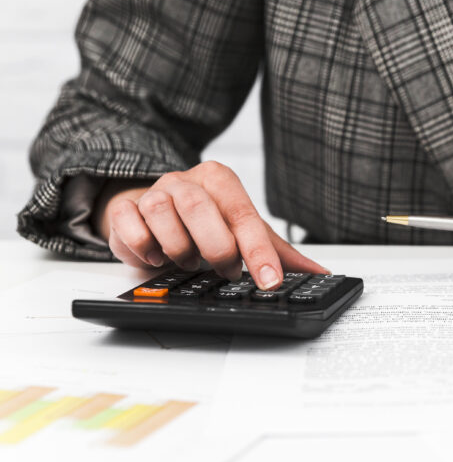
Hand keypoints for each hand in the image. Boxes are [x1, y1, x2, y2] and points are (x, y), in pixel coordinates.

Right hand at [93, 161, 326, 288]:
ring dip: (178, 249)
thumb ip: (278, 252)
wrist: (152, 211)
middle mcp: (187, 182)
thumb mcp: (242, 232)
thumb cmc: (205, 222)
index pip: (244, 215)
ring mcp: (153, 192)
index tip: (270, 280)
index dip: (259, 251)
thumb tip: (319, 273)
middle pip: (200, 209)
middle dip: (216, 249)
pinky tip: (155, 257)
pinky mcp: (124, 208)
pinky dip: (143, 247)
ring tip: (187, 261)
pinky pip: (129, 224)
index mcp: (221, 181)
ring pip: (162, 215)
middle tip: (224, 270)